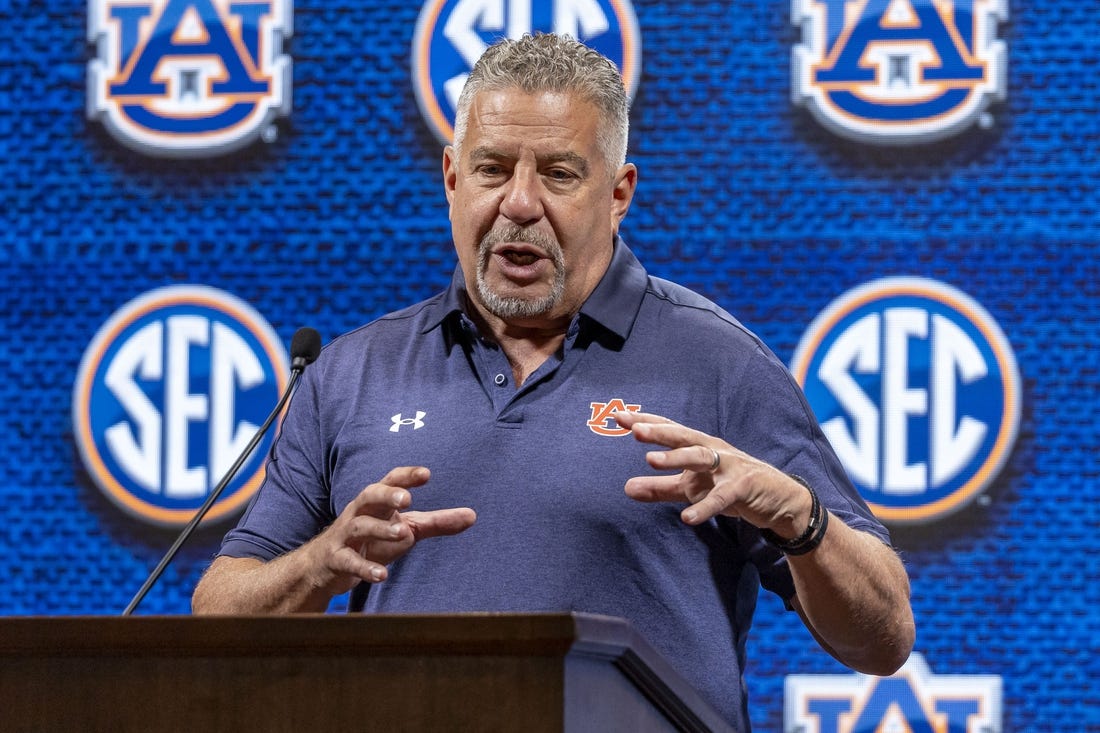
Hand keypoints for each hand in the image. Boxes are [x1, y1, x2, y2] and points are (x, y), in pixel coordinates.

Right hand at [303, 466, 476, 595]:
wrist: (324, 567)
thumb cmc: (371, 541)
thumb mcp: (406, 529)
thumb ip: (436, 522)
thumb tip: (473, 515)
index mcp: (377, 502)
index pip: (390, 480)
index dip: (406, 476)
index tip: (426, 474)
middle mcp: (358, 512)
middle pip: (369, 495)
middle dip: (387, 494)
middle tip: (407, 499)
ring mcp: (344, 536)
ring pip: (359, 526)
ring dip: (381, 530)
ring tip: (404, 534)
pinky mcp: (335, 560)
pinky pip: (348, 561)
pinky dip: (364, 567)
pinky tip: (382, 575)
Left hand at [614, 411, 811, 534]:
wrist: (778, 501)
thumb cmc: (729, 487)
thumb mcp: (691, 488)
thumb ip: (660, 487)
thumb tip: (626, 488)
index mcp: (698, 446)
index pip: (668, 430)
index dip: (645, 422)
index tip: (617, 416)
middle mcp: (712, 449)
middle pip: (683, 436)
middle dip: (659, 431)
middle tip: (634, 430)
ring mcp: (730, 466)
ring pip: (701, 457)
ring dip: (676, 458)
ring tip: (650, 460)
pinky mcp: (744, 486)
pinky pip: (722, 496)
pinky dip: (705, 506)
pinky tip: (687, 518)